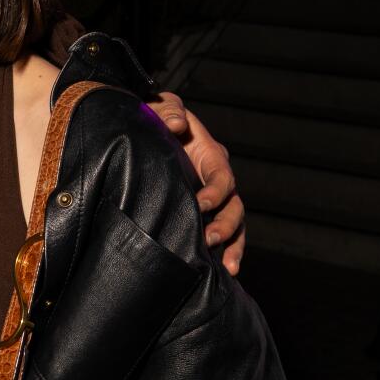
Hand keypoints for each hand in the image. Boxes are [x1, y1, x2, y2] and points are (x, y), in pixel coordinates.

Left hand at [150, 91, 245, 274]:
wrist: (145, 131)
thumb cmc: (154, 117)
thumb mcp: (160, 106)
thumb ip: (168, 110)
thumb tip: (175, 124)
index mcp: (210, 155)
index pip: (222, 176)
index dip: (216, 190)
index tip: (201, 203)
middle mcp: (216, 179)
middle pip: (234, 205)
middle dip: (226, 224)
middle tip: (210, 239)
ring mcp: (212, 198)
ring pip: (233, 224)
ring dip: (232, 245)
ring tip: (227, 268)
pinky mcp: (201, 213)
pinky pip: (221, 235)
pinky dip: (225, 252)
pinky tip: (222, 272)